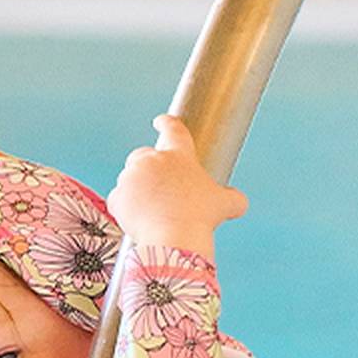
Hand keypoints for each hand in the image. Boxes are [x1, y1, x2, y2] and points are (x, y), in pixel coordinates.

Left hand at [106, 114, 248, 259]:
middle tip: (156, 189)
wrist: (174, 236)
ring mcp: (133, 176)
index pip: (173, 129)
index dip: (165, 123)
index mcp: (179, 155)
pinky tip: (136, 220)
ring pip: (129, 178)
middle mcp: (153, 160)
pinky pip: (117, 199)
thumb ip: (233, 199)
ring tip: (150, 211)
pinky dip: (123, 208)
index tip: (159, 120)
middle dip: (146, 168)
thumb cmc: (200, 218)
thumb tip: (240, 203)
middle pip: (143, 155)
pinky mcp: (118, 195)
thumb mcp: (224, 205)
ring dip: (136, 190)